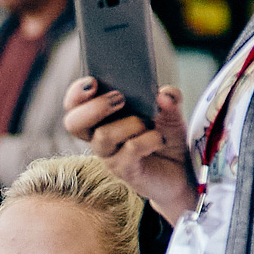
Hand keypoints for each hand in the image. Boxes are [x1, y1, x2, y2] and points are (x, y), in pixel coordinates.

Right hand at [63, 79, 198, 224]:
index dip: (77, 93)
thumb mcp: (170, 111)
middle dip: (94, 107)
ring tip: (149, 123)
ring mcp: (110, 156)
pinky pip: (130, 150)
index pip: (74, 105)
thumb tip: (163, 94)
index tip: (94, 82)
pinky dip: (149, 139)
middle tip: (119, 99)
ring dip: (129, 123)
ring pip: (103, 136)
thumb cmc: (165, 137)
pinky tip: (160, 139)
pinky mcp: (125, 172)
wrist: (180, 172)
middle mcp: (100, 137)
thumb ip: (169, 97)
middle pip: (73, 123)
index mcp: (103, 117)